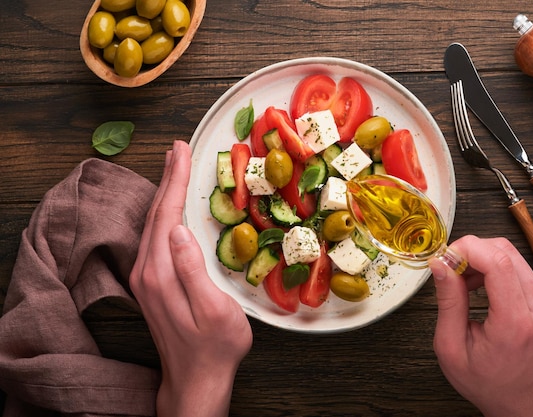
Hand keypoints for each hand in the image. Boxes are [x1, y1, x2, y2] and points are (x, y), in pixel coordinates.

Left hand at [130, 140, 251, 416]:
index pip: (167, 214)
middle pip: (155, 214)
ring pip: (152, 224)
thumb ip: (192, 270)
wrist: (196, 379)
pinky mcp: (150, 284)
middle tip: (177, 149)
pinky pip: (153, 237)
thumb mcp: (215, 310)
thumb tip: (178, 230)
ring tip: (174, 168)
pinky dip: (162, 213)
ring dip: (164, 192)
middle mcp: (146, 271)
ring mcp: (145, 278)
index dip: (175, 181)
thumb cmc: (215, 347)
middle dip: (167, 178)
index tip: (181, 151)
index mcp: (161, 273)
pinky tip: (170, 207)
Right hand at [429, 235, 532, 416]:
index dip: (467, 249)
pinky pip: (516, 266)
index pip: (497, 262)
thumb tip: (440, 265)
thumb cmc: (489, 383)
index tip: (444, 258)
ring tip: (461, 284)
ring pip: (510, 254)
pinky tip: (477, 287)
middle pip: (504, 251)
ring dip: (480, 259)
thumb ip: (448, 302)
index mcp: (515, 322)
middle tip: (449, 271)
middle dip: (470, 251)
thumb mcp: (453, 347)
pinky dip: (491, 268)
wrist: (526, 403)